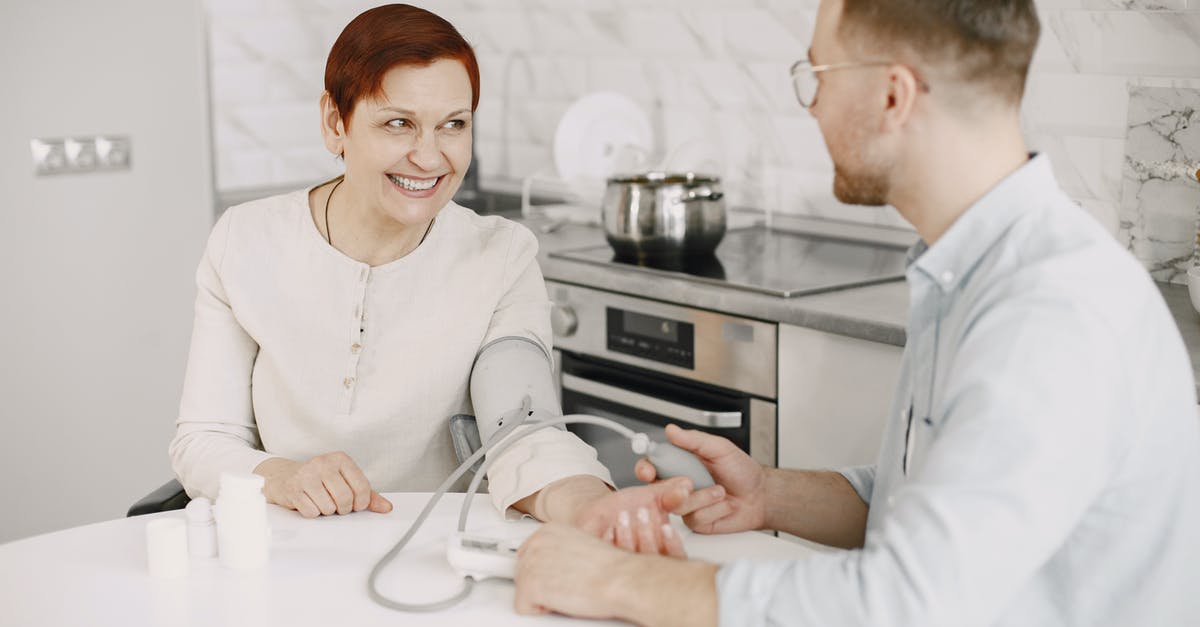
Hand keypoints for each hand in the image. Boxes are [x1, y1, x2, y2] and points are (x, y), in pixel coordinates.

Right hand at [254, 452, 392, 517]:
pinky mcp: (293, 489)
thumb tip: (387, 507)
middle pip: (345, 499)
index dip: (361, 503)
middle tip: (336, 505)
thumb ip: (367, 494)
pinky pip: (312, 513)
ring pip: (329, 508)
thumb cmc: (319, 480)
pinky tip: (308, 502)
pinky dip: (312, 513)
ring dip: (326, 510)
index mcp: (341, 459)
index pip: (362, 487)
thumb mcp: (345, 481)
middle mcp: (324, 463)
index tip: (356, 505)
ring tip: (320, 500)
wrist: (284, 477)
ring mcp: (307, 475)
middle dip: (343, 508)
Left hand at [515, 522, 682, 619]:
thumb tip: (554, 564)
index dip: (545, 573)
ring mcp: (530, 563)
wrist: (622, 579)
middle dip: (542, 585)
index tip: (556, 577)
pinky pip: (523, 607)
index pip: (528, 555)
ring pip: (522, 590)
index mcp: (548, 531)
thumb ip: (561, 551)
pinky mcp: (530, 585)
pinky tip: (563, 601)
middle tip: (567, 587)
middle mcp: (536, 542)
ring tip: (569, 592)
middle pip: (522, 573)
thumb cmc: (611, 568)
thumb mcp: (582, 546)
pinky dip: (541, 611)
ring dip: (544, 597)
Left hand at [572, 477, 692, 555]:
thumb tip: (686, 486)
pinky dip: (609, 542)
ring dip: (628, 536)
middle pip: (652, 561)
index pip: (676, 559)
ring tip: (623, 515)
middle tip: (642, 512)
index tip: (666, 527)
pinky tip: (609, 529)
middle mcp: (646, 563)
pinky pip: (607, 558)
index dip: (672, 545)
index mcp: (663, 550)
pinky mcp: (605, 561)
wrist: (601, 512)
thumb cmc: (629, 507)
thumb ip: (670, 495)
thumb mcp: (652, 497)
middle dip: (647, 535)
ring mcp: (625, 564)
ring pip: (630, 560)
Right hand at [636, 424, 766, 533]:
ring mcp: (687, 504)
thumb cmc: (742, 470)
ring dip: (704, 497)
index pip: (652, 465)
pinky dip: (713, 509)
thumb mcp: (719, 448)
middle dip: (672, 488)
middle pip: (657, 490)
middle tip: (690, 482)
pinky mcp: (696, 521)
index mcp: (680, 463)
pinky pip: (695, 517)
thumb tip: (672, 430)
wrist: (760, 496)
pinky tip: (724, 505)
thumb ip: (694, 440)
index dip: (645, 469)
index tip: (647, 471)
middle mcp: (679, 484)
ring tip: (720, 491)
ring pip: (678, 505)